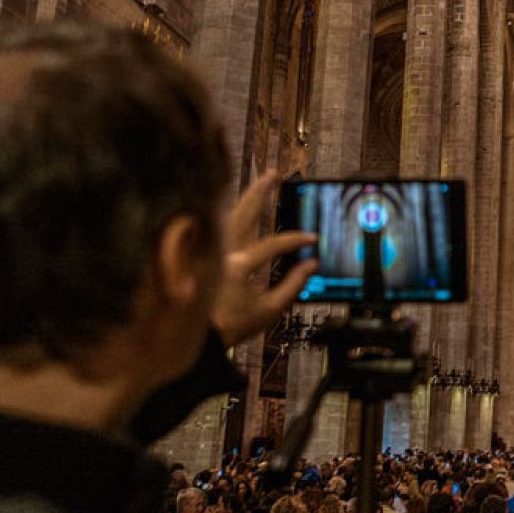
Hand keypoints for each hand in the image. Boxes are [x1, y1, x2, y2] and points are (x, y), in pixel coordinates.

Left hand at [212, 171, 318, 346]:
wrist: (201, 337)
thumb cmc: (232, 325)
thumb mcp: (269, 311)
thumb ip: (293, 286)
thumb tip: (311, 265)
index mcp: (238, 266)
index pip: (272, 244)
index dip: (295, 240)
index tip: (311, 239)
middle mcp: (223, 253)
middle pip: (242, 214)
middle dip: (259, 192)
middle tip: (274, 175)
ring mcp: (213, 252)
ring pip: (230, 216)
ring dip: (247, 198)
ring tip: (262, 181)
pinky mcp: (210, 255)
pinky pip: (223, 227)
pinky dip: (235, 213)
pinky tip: (244, 207)